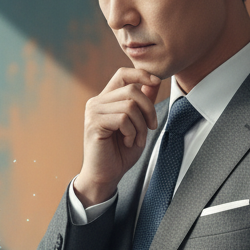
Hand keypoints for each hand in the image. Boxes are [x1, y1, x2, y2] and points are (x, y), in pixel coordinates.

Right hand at [72, 67, 160, 205]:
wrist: (105, 175)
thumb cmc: (120, 152)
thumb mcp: (138, 124)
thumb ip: (143, 103)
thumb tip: (154, 81)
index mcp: (106, 99)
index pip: (123, 74)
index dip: (141, 74)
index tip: (157, 81)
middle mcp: (97, 102)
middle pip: (132, 90)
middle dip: (149, 109)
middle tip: (151, 127)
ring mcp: (93, 112)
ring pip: (130, 105)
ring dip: (140, 125)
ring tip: (136, 139)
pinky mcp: (94, 123)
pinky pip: (123, 119)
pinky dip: (131, 132)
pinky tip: (127, 142)